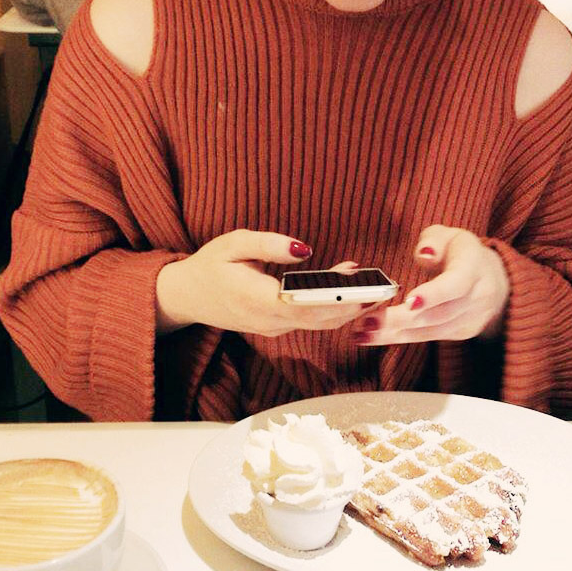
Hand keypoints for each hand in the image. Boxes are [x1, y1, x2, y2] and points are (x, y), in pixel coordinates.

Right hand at [156, 229, 364, 335]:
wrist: (187, 296)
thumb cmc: (210, 265)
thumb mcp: (234, 243)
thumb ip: (269, 244)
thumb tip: (305, 250)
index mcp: (256, 299)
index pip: (304, 305)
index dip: (336, 300)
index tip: (362, 289)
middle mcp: (268, 321)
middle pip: (320, 319)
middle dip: (354, 305)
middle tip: (384, 288)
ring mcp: (274, 328)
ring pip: (319, 322)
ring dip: (348, 307)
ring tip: (376, 287)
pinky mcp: (277, 326)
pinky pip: (311, 320)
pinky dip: (334, 307)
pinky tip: (350, 287)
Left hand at [351, 225, 509, 346]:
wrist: (494, 280)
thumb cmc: (461, 253)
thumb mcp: (449, 235)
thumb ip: (434, 240)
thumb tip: (424, 254)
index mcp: (474, 267)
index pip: (456, 284)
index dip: (433, 294)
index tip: (408, 301)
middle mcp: (478, 297)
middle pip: (438, 313)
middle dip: (401, 319)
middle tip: (368, 320)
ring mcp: (471, 319)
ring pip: (430, 331)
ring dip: (394, 333)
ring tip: (362, 332)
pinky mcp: (460, 333)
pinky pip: (427, 337)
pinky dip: (399, 338)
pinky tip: (373, 336)